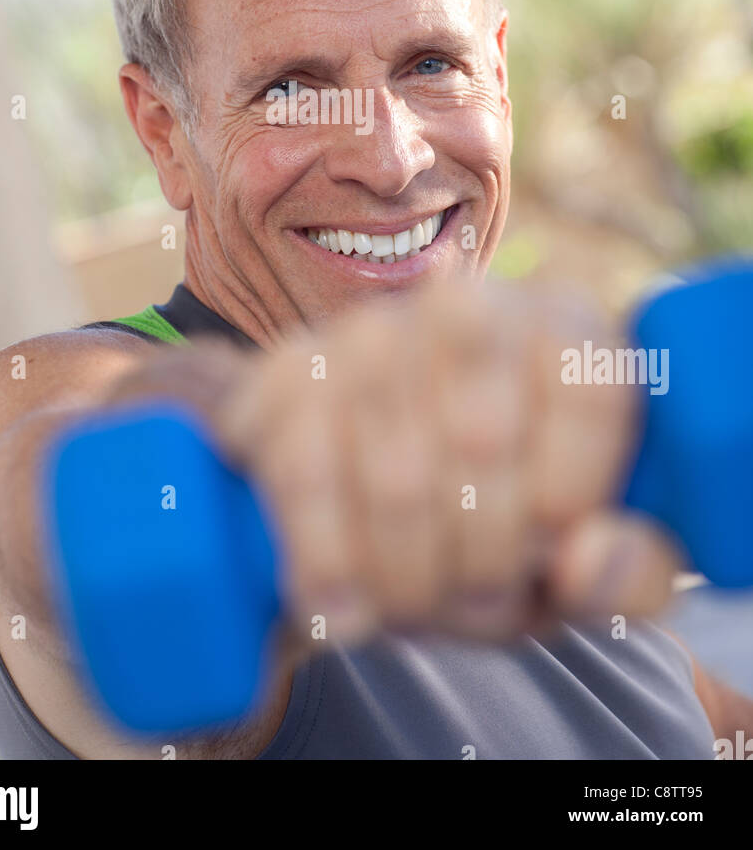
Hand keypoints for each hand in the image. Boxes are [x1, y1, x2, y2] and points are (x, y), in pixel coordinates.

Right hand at [211, 274, 681, 653]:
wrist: (362, 512)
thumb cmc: (497, 530)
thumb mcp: (575, 565)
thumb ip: (625, 574)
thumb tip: (588, 559)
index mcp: (565, 328)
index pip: (589, 392)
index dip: (569, 496)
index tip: (550, 549)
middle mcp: (467, 305)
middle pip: (485, 440)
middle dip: (484, 560)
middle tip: (478, 597)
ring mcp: (368, 331)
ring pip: (396, 476)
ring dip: (409, 578)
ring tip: (418, 601)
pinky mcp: (286, 373)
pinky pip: (306, 479)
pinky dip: (329, 566)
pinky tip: (344, 606)